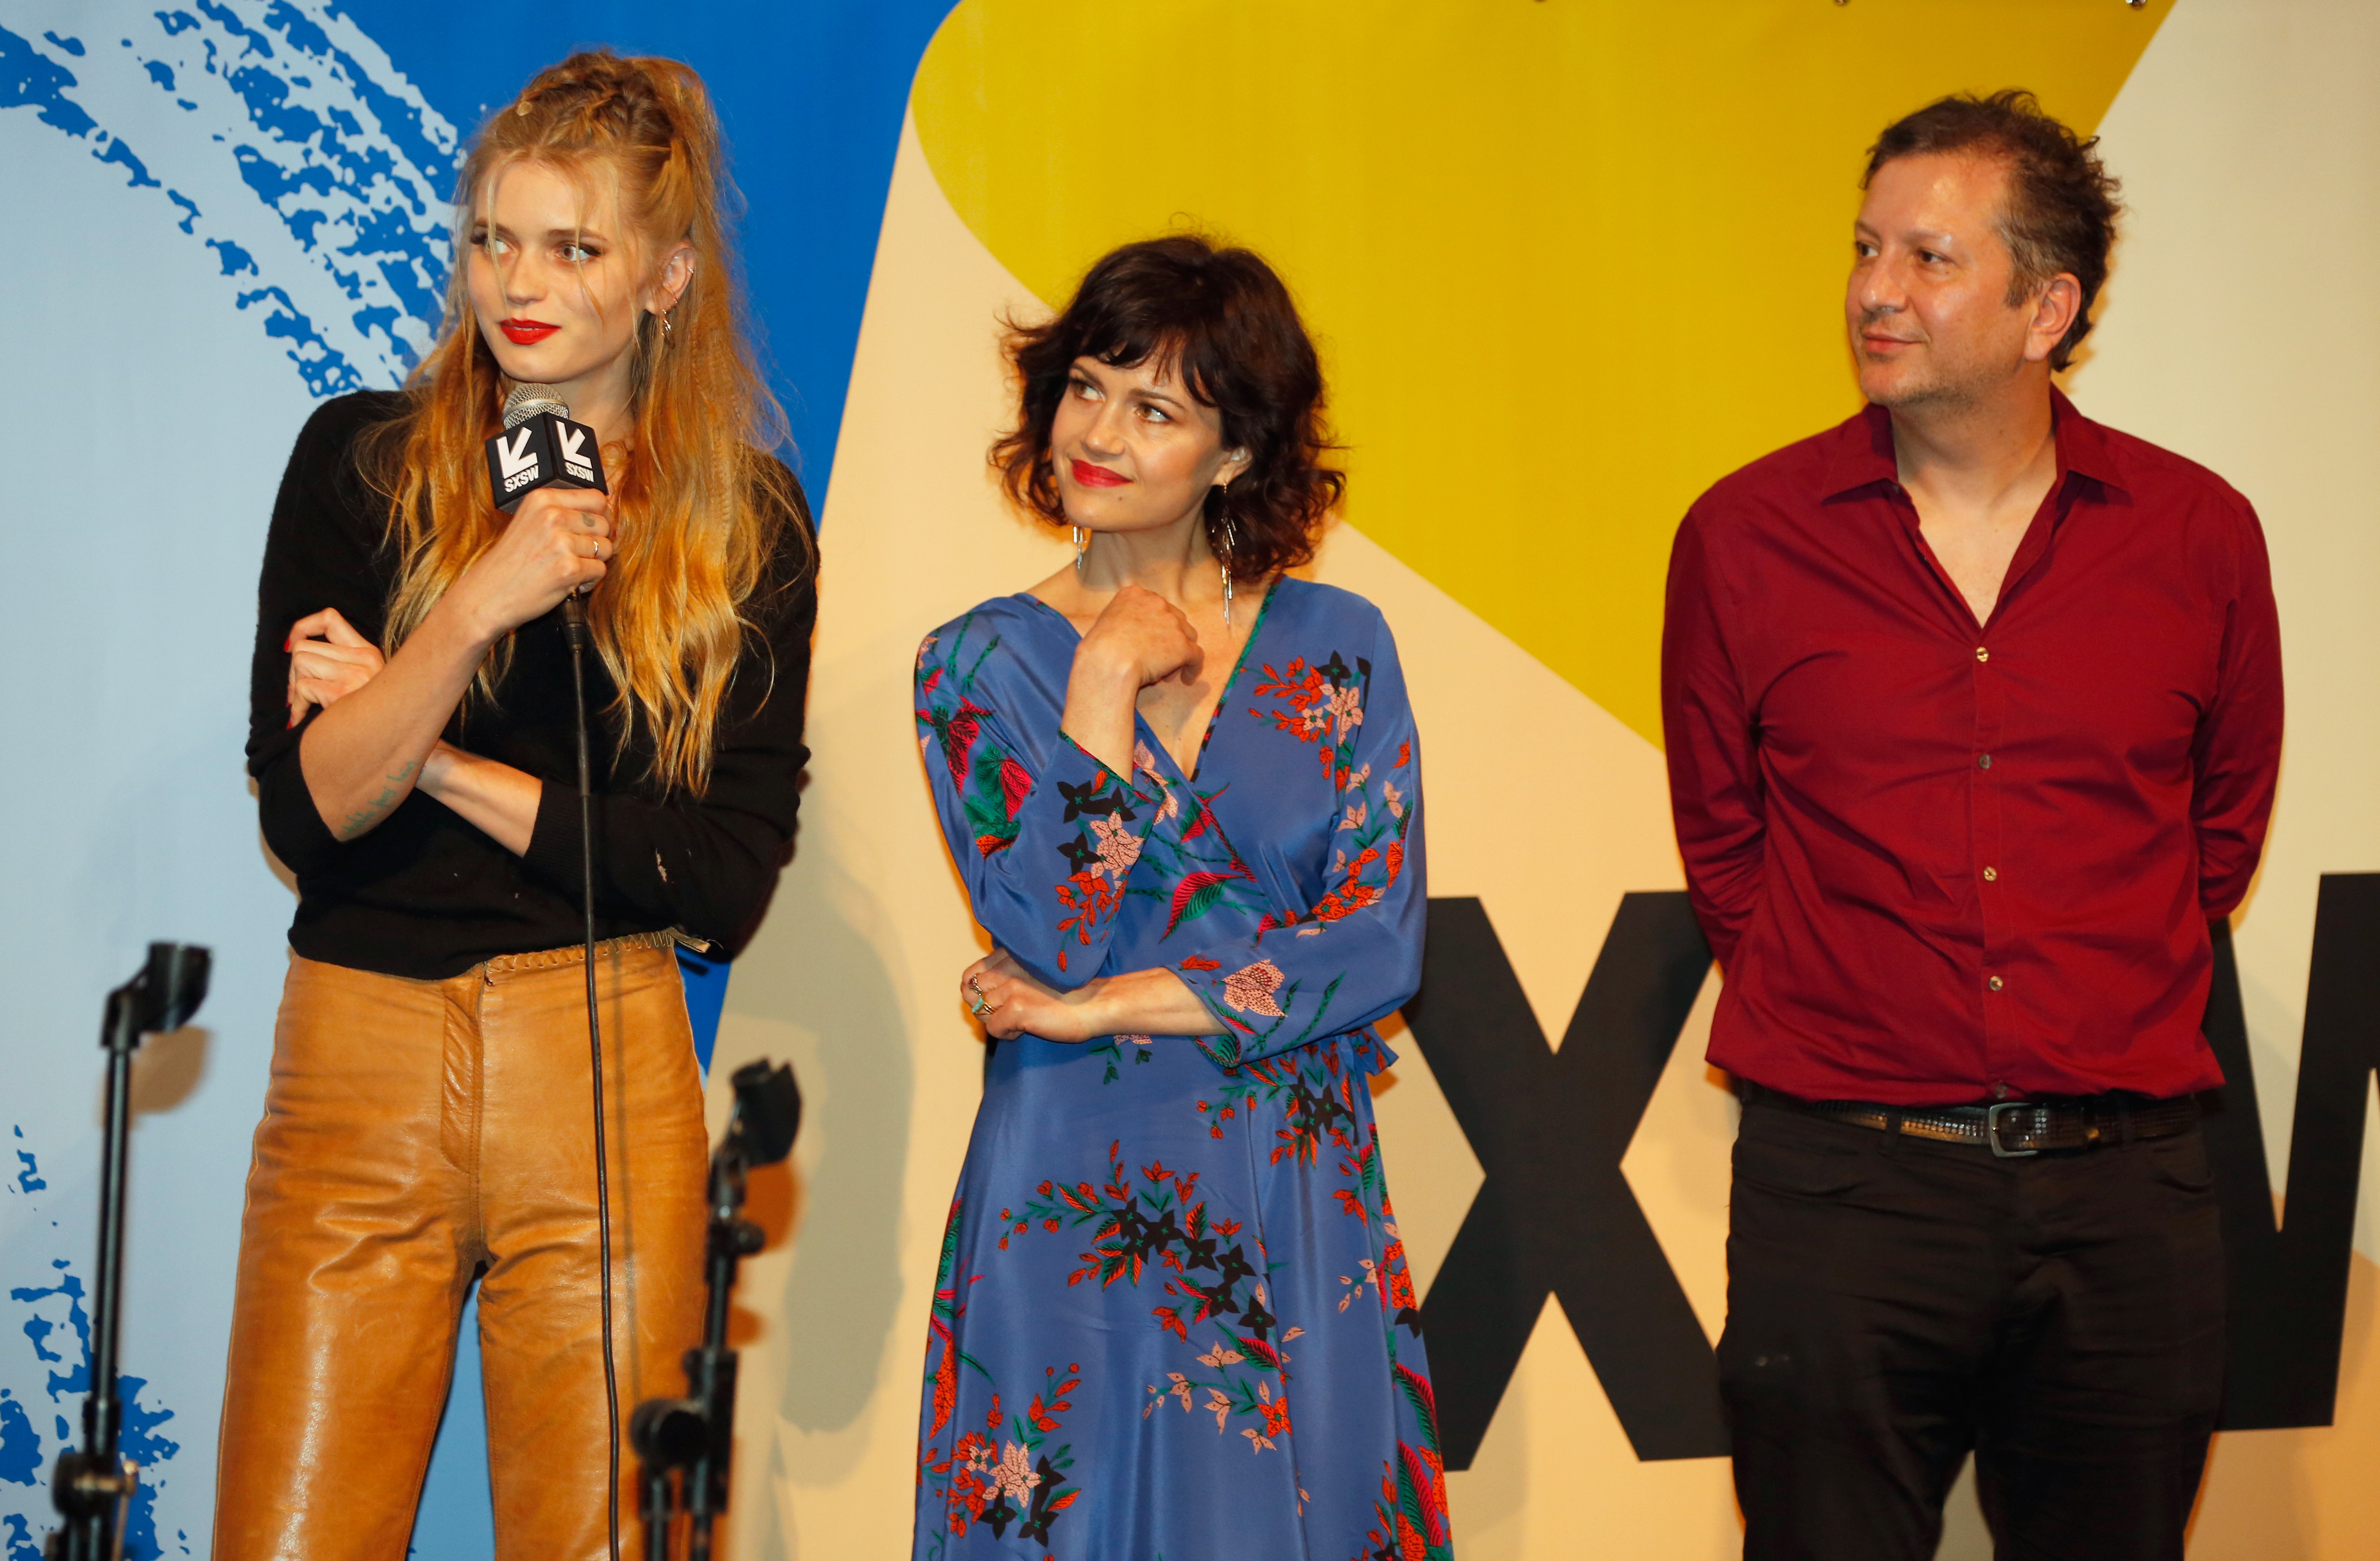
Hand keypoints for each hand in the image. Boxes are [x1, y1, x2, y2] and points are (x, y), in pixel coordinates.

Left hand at [285, 608, 384, 726]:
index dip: (303, 627)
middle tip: (299, 694)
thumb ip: (341, 664)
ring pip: (300, 662)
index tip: (292, 645)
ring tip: (304, 705)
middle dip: (294, 671)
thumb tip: (298, 655)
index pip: (329, 618)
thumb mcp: (366, 683)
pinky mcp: (342, 694)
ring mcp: (355, 675)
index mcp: (369, 652)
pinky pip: (302, 687)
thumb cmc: (373, 719)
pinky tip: (303, 719)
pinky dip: (297, 705)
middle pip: (304, 646)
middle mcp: (365, 659)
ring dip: (295, 688)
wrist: (391, 744)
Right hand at [445, 486, 613, 643]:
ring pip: (605, 548)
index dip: (601, 514)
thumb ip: (562, 511)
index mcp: (542, 499)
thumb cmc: (510, 562)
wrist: (487, 594)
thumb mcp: (530, 521)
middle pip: (604, 523)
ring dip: (593, 562)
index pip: (596, 497)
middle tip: (575, 554)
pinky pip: (600, 570)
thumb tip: (607, 505)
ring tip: (568, 568)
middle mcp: (552, 516)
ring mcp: (561, 542)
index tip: (594, 528)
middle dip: (597, 541)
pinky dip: (589, 581)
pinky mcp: (569, 568)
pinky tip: (568, 582)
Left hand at [959, 949, 1103, 1042]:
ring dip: (997, 1021)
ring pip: (980, 1011)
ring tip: (1020, 1021)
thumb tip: (978, 991)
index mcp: (1011, 955)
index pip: (971, 973)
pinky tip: (1026, 1029)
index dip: (976, 991)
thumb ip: (1009, 974)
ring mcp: (1011, 987)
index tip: (993, 1001)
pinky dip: (1006, 1034)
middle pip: (971, 993)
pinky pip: (993, 1028)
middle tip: (1006, 1014)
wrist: (1095, 1003)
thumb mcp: (1034, 972)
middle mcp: (1007, 968)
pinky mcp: (1016, 1008)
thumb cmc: (1069, 991)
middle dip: (984, 1008)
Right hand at [1076, 584, 1202, 693]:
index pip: (1156, 607)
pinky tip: (1186, 679)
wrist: (1107, 661)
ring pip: (1187, 636)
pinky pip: (1196, 656)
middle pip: (1175, 619)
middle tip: (1159, 657)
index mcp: (1136, 594)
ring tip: (1167, 672)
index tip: (1152, 639)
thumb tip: (1135, 634)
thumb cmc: (1099, 647)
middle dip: (1169, 638)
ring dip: (1179, 652)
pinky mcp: (1182, 645)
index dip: (1157, 625)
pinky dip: (1193, 668)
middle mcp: (1157, 603)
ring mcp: (1172, 623)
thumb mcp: (1107, 620)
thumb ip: (1125, 619)